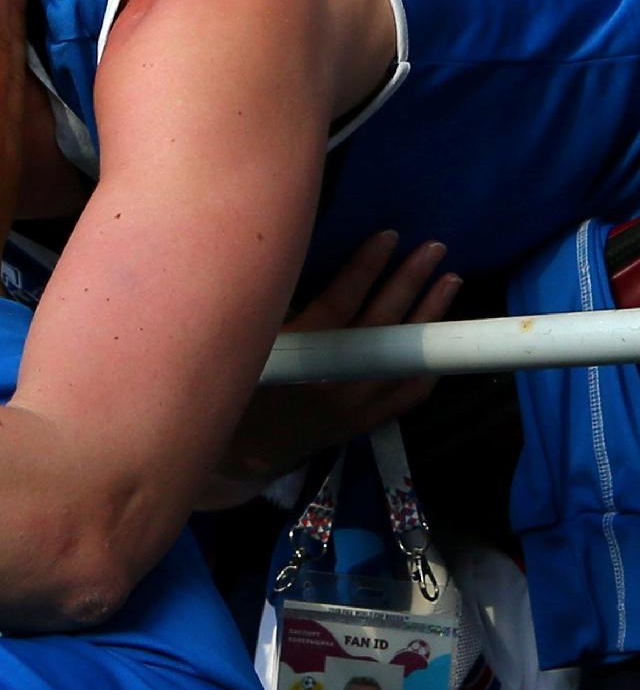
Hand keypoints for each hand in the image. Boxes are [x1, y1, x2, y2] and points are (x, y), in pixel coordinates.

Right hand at [218, 231, 461, 489]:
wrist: (244, 452)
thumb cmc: (239, 391)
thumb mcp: (248, 347)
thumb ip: (274, 313)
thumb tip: (297, 265)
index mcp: (298, 359)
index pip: (341, 302)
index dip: (365, 267)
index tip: (388, 237)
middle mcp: (336, 381)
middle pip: (383, 322)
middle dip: (409, 281)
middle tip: (433, 249)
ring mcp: (358, 404)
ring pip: (405, 355)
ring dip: (430, 315)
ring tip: (449, 280)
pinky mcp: (368, 422)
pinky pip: (410, 392)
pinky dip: (428, 363)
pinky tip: (441, 337)